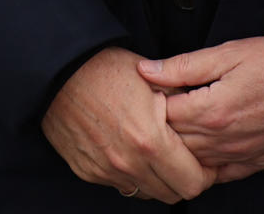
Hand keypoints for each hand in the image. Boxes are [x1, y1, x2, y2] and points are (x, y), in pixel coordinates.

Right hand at [42, 46, 208, 202]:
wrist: (57, 69)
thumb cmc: (106, 68)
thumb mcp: (154, 80)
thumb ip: (184, 107)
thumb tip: (203, 125)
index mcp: (150, 141)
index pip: (194, 183)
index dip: (206, 174)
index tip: (205, 161)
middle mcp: (128, 163)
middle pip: (173, 195)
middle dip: (184, 179)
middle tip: (184, 159)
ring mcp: (105, 171)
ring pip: (146, 192)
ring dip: (156, 179)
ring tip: (156, 153)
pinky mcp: (87, 171)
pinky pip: (120, 184)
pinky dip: (130, 173)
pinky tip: (128, 149)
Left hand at [136, 35, 263, 183]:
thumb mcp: (228, 53)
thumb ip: (183, 66)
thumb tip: (145, 71)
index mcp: (213, 110)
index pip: (163, 115)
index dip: (153, 101)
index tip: (151, 90)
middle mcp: (225, 140)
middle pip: (176, 142)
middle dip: (163, 126)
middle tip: (161, 107)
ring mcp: (242, 156)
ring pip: (196, 162)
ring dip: (183, 146)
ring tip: (181, 123)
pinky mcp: (258, 163)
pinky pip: (222, 174)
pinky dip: (207, 164)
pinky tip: (204, 147)